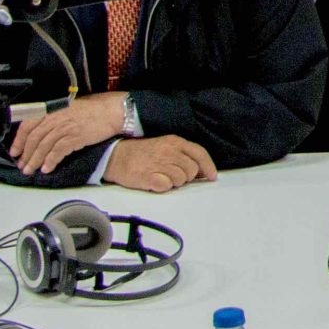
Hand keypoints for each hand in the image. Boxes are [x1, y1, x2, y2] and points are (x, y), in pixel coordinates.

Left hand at [8, 91, 127, 176]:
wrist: (112, 111)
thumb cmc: (93, 110)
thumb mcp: (69, 108)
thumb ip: (54, 117)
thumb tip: (41, 131)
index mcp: (52, 110)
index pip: (28, 125)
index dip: (18, 140)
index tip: (14, 151)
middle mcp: (56, 118)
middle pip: (34, 138)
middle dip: (26, 154)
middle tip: (22, 166)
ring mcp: (65, 127)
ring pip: (43, 146)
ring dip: (35, 161)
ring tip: (31, 170)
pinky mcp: (75, 137)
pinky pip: (58, 151)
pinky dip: (50, 161)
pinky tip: (47, 168)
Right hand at [103, 135, 217, 193]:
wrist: (115, 156)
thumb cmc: (143, 153)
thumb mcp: (165, 147)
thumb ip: (183, 155)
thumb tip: (202, 172)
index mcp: (175, 142)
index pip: (199, 153)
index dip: (208, 166)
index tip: (212, 177)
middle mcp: (169, 151)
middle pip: (192, 170)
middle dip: (187, 177)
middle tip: (174, 176)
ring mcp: (158, 164)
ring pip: (181, 179)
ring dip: (174, 182)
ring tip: (162, 177)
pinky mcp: (148, 177)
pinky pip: (166, 186)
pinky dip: (163, 187)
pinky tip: (155, 182)